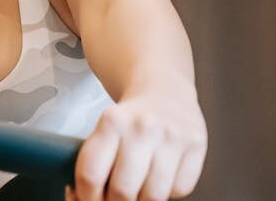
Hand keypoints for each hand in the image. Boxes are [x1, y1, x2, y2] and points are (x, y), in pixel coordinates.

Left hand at [69, 87, 206, 200]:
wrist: (165, 87)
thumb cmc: (131, 117)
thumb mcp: (104, 130)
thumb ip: (93, 165)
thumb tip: (80, 200)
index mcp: (112, 121)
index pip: (90, 176)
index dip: (86, 197)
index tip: (89, 199)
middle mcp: (144, 127)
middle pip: (123, 192)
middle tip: (115, 199)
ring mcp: (172, 136)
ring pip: (153, 197)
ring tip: (138, 190)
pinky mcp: (196, 144)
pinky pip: (180, 189)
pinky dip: (169, 192)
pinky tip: (162, 176)